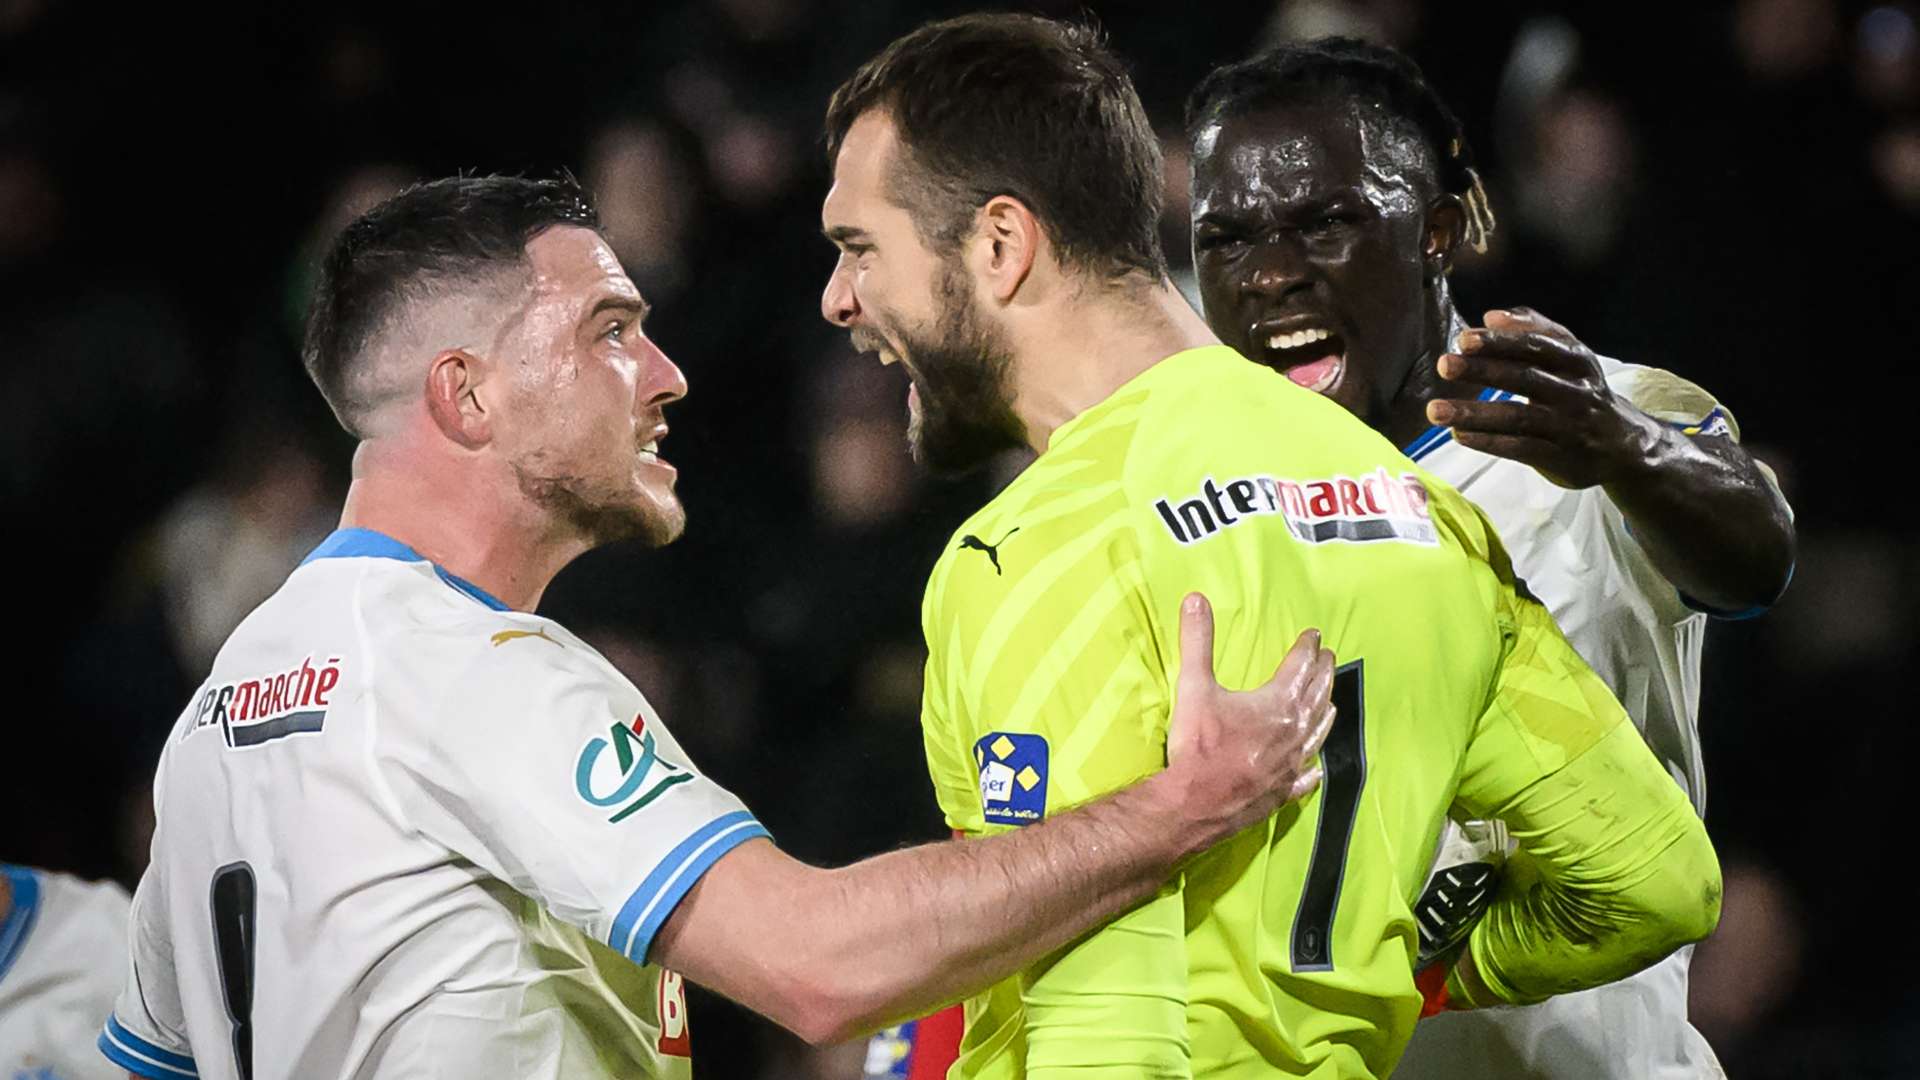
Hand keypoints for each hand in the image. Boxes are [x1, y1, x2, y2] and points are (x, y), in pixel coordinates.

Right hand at [1163, 593, 1335, 850]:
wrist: (1196, 803)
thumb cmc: (1198, 746)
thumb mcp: (1194, 687)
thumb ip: (1197, 641)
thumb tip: (1195, 598)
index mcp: (1277, 703)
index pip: (1300, 666)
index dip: (1307, 647)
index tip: (1314, 635)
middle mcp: (1293, 732)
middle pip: (1316, 696)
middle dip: (1323, 674)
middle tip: (1329, 658)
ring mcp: (1291, 765)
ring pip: (1317, 734)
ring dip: (1325, 713)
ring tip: (1330, 701)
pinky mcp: (1282, 792)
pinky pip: (1305, 778)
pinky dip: (1313, 769)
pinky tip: (1316, 767)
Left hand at [1426, 308, 1662, 488]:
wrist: (1623, 446)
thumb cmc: (1581, 391)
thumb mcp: (1570, 356)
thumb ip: (1535, 329)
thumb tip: (1491, 315)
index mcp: (1577, 361)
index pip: (1538, 346)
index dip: (1502, 341)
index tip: (1464, 338)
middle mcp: (1575, 392)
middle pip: (1526, 378)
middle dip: (1483, 371)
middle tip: (1445, 365)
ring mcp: (1568, 427)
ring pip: (1518, 418)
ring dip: (1474, 413)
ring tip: (1435, 410)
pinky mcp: (1560, 458)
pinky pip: (1520, 449)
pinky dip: (1488, 442)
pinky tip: (1458, 434)